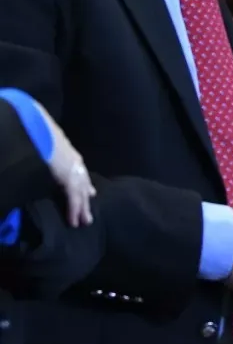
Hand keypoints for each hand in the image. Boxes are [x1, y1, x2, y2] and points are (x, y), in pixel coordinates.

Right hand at [35, 103, 93, 226]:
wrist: (34, 121)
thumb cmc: (34, 130)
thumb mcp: (40, 141)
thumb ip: (41, 151)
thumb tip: (33, 155)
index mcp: (66, 151)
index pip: (77, 170)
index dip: (81, 183)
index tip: (87, 193)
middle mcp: (72, 158)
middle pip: (82, 183)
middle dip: (84, 199)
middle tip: (87, 215)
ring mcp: (72, 165)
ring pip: (80, 192)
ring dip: (81, 208)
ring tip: (84, 222)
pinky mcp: (68, 174)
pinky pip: (73, 195)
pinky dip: (74, 208)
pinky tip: (74, 220)